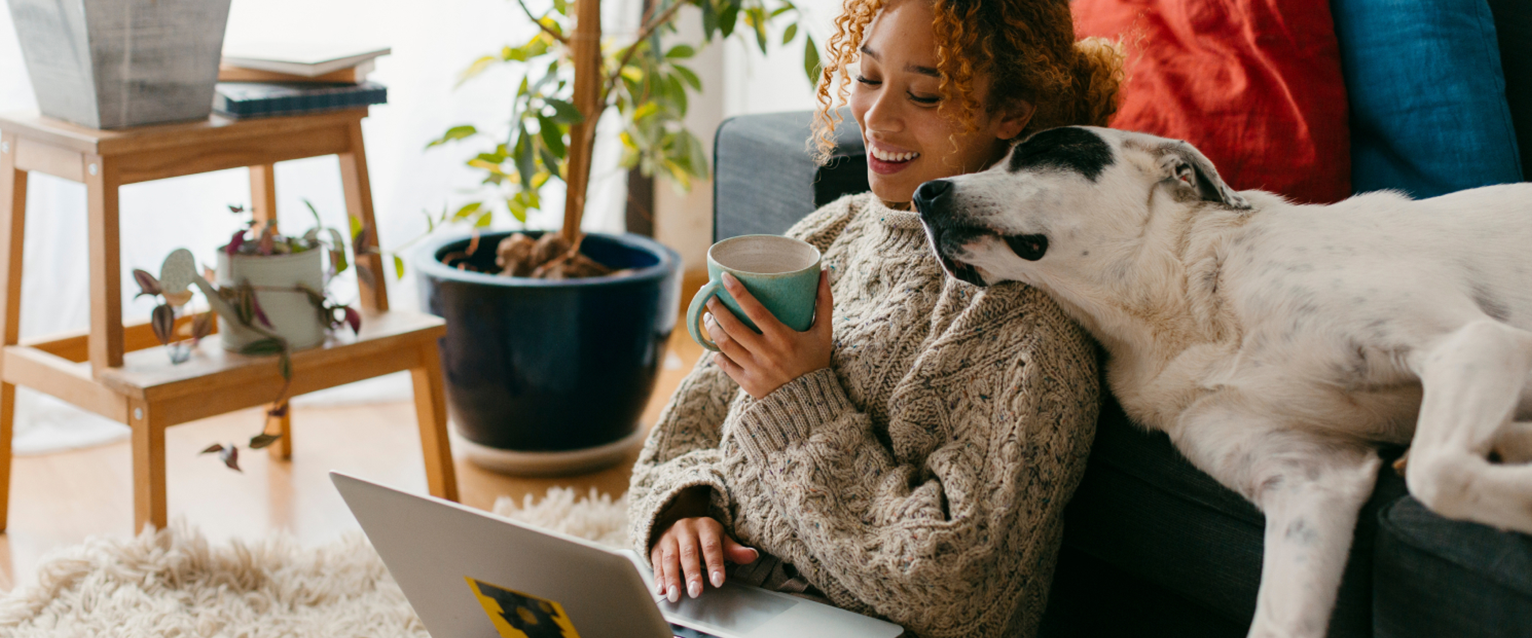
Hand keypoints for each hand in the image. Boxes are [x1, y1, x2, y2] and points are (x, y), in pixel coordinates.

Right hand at [650, 516, 759, 601]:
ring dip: (672, 578)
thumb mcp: (721, 539)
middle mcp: (685, 530)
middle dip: (692, 574)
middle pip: (689, 553)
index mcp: (705, 527)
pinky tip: (661, 589)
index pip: (711, 546)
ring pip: (670, 558)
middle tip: (696, 592)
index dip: (715, 564)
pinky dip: (658, 577)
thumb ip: (734, 550)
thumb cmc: (704, 536)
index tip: (718, 581)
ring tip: (676, 595)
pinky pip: (656, 562)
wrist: (680, 524)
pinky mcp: (656, 548)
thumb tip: (752, 555)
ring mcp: (669, 538)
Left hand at [705, 270, 833, 398]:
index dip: (739, 292)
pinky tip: (715, 342)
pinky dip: (716, 352)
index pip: (756, 311)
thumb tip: (824, 271)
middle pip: (733, 326)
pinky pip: (725, 365)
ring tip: (708, 317)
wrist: (811, 403)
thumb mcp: (824, 332)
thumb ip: (824, 302)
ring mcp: (755, 370)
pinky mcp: (747, 384)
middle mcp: (767, 354)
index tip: (724, 277)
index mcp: (784, 338)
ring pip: (724, 344)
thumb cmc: (816, 361)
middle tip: (708, 295)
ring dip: (712, 328)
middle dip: (716, 308)